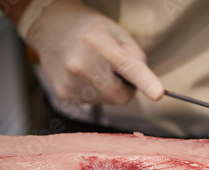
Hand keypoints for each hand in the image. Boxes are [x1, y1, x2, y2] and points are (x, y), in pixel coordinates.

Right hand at [24, 0, 162, 104]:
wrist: (49, 27)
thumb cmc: (89, 29)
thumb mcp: (116, 32)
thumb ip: (135, 55)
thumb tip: (145, 81)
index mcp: (99, 44)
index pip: (127, 66)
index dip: (145, 82)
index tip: (158, 94)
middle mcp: (82, 65)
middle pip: (120, 96)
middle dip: (125, 89)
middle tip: (116, 72)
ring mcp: (71, 82)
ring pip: (107, 102)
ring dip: (108, 90)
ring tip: (94, 69)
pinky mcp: (64, 94)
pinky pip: (93, 103)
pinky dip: (94, 93)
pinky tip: (83, 76)